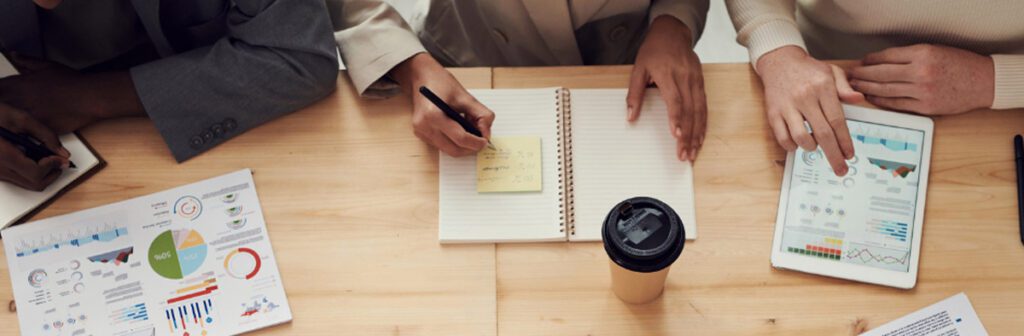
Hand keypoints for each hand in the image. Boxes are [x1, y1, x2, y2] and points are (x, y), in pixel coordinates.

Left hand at [0, 54, 143, 132]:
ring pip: (6, 123)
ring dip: (9, 123)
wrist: (88, 97)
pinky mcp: (35, 129)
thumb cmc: (71, 81)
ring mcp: (24, 115)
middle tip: (9, 113)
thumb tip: (15, 54)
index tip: (4, 98)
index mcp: (16, 83)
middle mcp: (16, 99)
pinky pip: (22, 134)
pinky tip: (28, 133)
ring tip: (15, 124)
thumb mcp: (47, 66)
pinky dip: (23, 134)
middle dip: (2, 110)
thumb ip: (27, 61)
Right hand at [0, 102, 69, 190]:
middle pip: (34, 184)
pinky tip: (32, 158)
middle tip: (59, 160)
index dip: (53, 165)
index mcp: (3, 155)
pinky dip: (31, 173)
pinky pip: (19, 180)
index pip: (35, 173)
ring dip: (43, 174)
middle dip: (52, 173)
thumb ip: (46, 136)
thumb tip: (63, 154)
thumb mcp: (21, 119)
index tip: (61, 157)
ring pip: (28, 184)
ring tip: (46, 157)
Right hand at [391, 53, 494, 156]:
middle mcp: (424, 127)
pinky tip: (458, 128)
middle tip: (481, 140)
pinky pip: (442, 145)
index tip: (485, 141)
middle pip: (454, 150)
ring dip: (462, 145)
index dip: (476, 142)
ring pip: (448, 150)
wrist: (421, 77)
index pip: (460, 138)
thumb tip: (486, 134)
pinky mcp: (421, 134)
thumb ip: (481, 115)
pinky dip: (453, 141)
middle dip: (470, 148)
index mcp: (434, 115)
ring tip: (469, 129)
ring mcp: (420, 132)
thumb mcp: (466, 96)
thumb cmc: (441, 83)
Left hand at [628, 15, 706, 160]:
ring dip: (698, 133)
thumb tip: (630, 117)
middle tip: (685, 154)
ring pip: (700, 111)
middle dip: (688, 135)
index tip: (677, 136)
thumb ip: (634, 94)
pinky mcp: (701, 82)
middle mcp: (685, 78)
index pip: (675, 100)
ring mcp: (695, 80)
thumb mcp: (638, 69)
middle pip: (690, 110)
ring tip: (693, 152)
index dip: (677, 119)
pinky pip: (704, 106)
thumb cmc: (653, 51)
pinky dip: (703, 123)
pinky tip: (701, 137)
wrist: (672, 33)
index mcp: (668, 74)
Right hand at [756, 46, 863, 175]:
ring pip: (802, 137)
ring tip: (815, 147)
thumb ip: (845, 87)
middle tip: (840, 168)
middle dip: (834, 155)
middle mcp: (805, 97)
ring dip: (811, 148)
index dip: (845, 141)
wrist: (779, 61)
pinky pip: (782, 137)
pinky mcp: (773, 113)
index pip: (837, 120)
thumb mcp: (831, 72)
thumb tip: (858, 100)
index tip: (850, 154)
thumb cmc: (807, 69)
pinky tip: (798, 143)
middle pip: (823, 134)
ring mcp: (787, 106)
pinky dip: (792, 146)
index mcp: (822, 87)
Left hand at [849, 44, 994, 114]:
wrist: (984, 82)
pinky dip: (881, 101)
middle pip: (881, 74)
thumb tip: (881, 61)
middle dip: (862, 75)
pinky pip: (896, 104)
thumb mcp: (935, 50)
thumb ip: (910, 56)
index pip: (887, 57)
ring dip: (867, 89)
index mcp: (923, 54)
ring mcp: (922, 92)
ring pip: (885, 90)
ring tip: (855, 87)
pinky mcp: (925, 107)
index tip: (861, 62)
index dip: (870, 60)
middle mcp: (921, 72)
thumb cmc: (960, 64)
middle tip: (850, 76)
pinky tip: (872, 98)